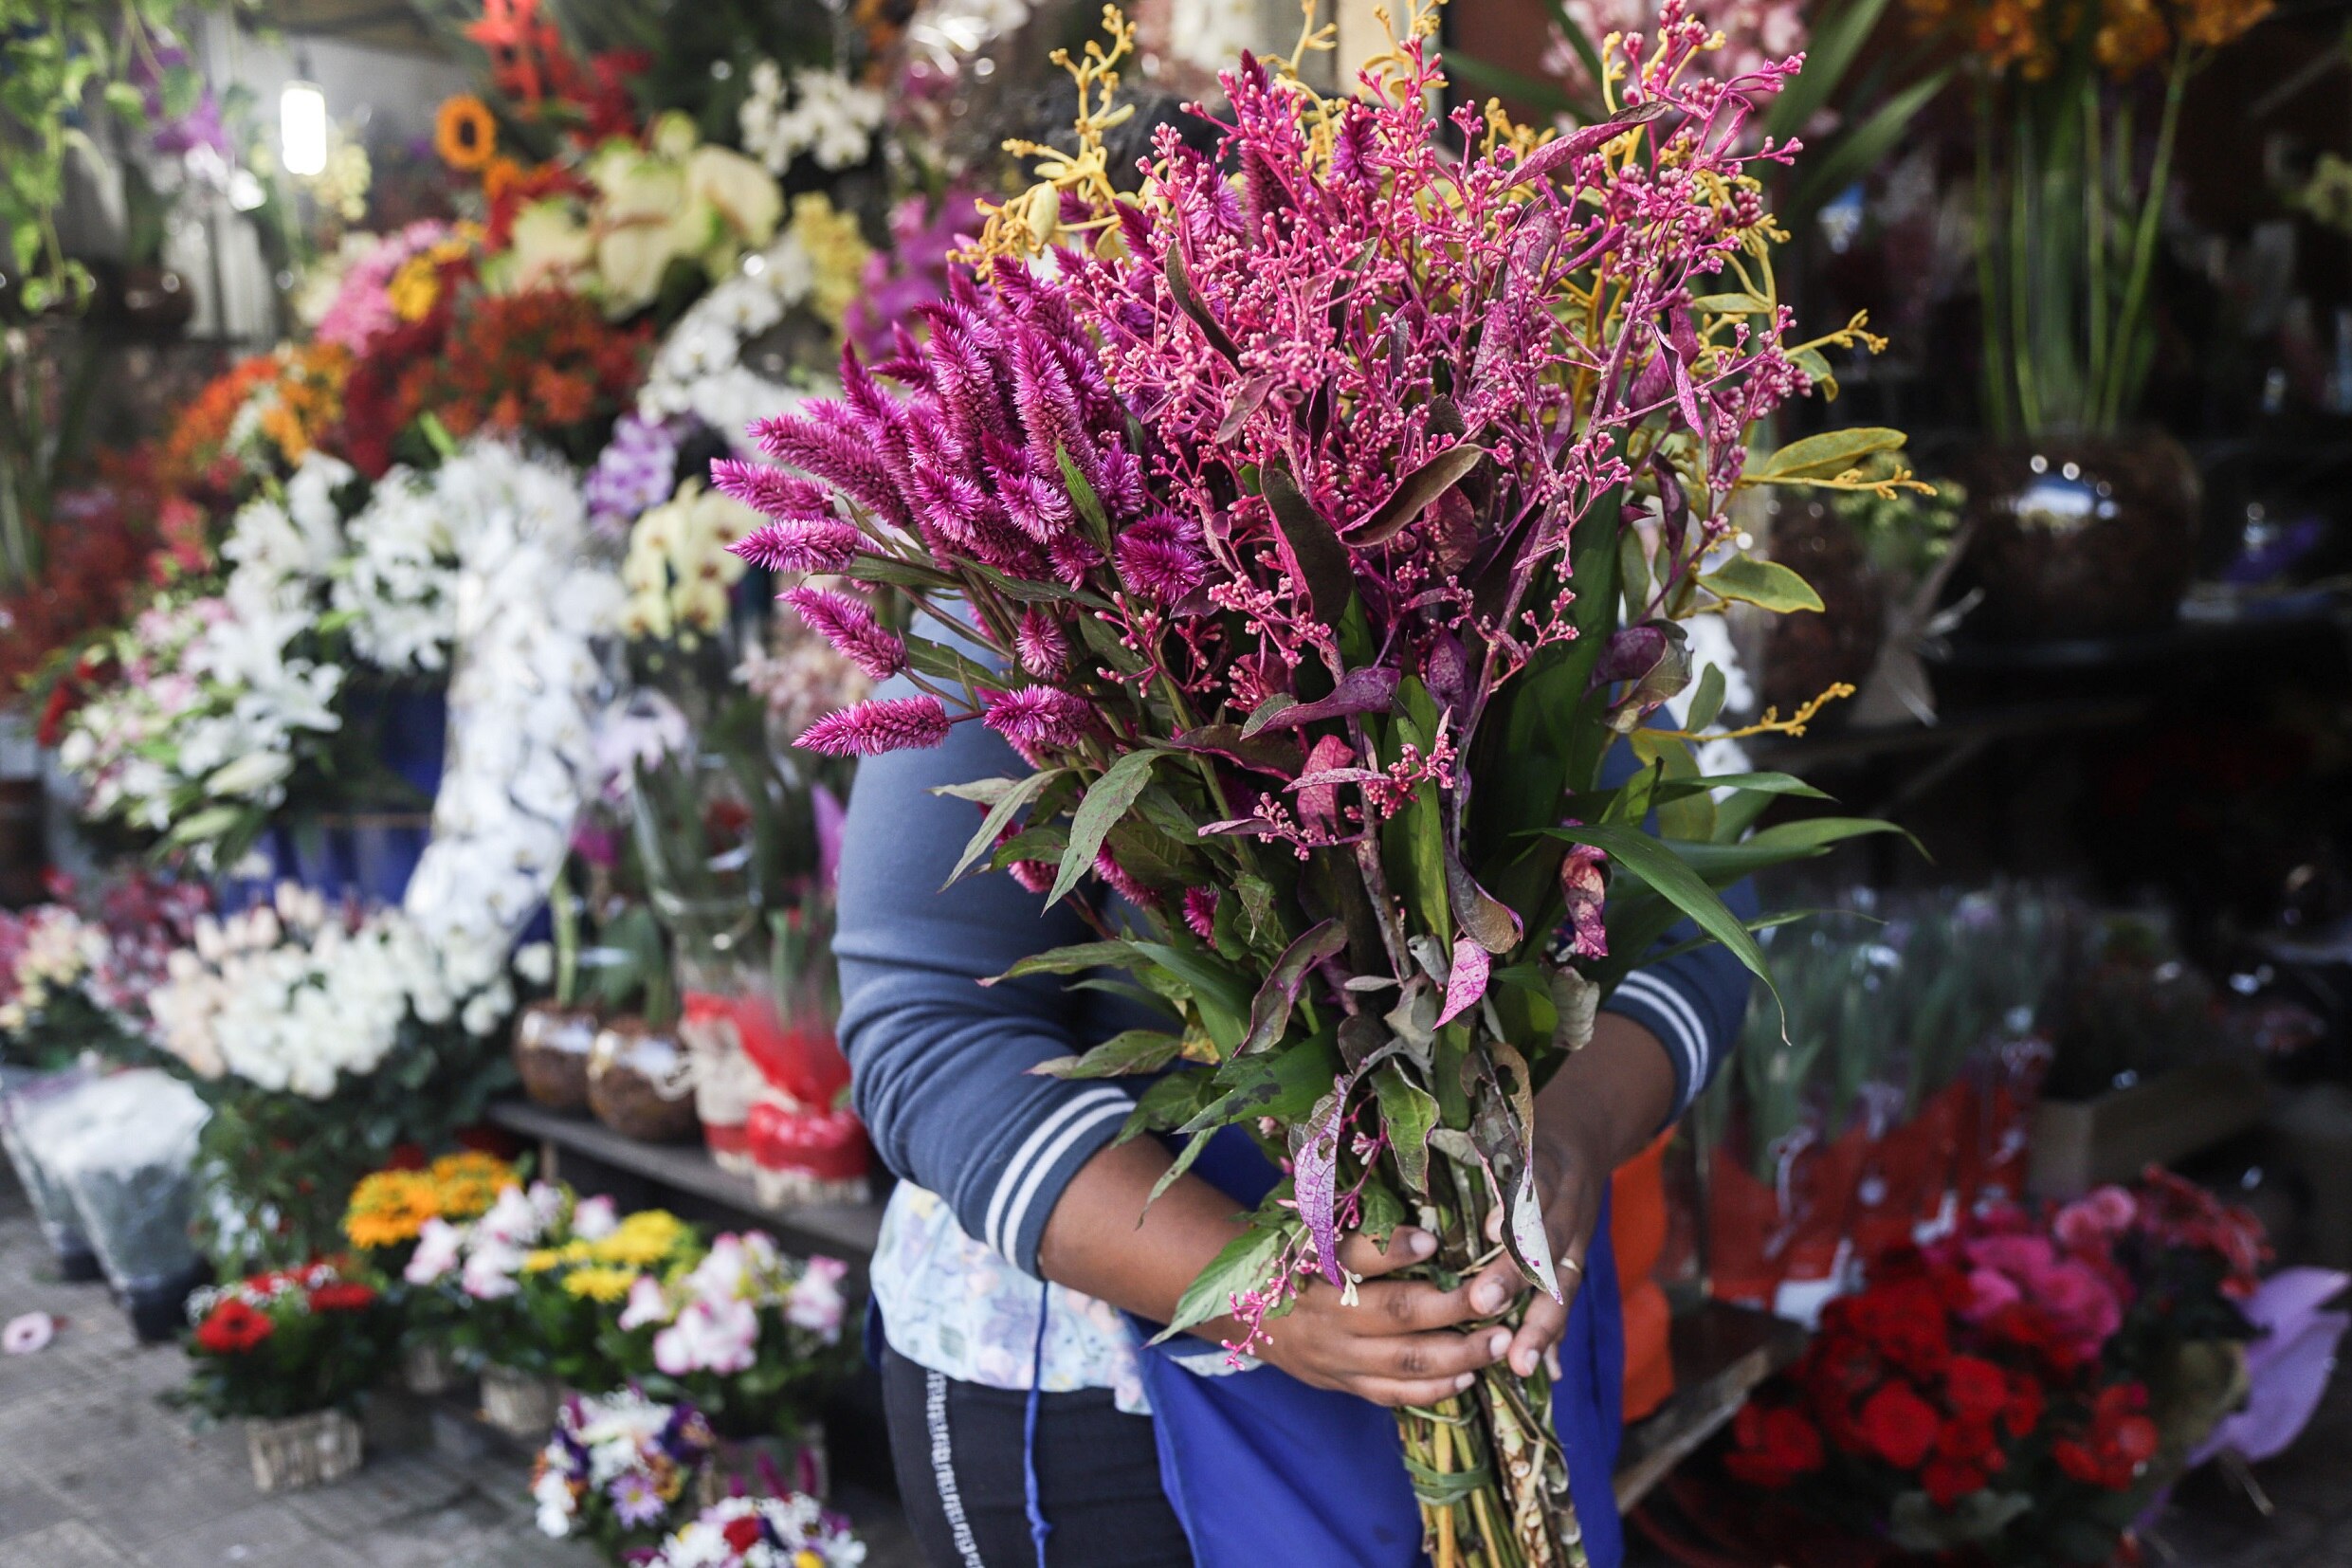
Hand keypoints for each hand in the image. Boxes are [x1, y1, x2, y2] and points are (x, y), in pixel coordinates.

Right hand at [1245, 1226, 1515, 1407]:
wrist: (1247, 1310)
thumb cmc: (1296, 1256)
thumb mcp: (1310, 1227)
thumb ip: (1355, 1221)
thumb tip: (1425, 1204)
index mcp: (1315, 1263)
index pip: (1352, 1255)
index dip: (1391, 1247)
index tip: (1431, 1239)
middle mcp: (1327, 1311)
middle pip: (1396, 1312)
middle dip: (1454, 1306)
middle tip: (1498, 1296)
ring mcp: (1336, 1354)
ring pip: (1405, 1361)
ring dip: (1460, 1353)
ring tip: (1501, 1341)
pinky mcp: (1343, 1382)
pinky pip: (1393, 1393)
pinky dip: (1434, 1388)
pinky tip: (1468, 1376)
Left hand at [1461, 1013, 1677, 1378]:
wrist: (1587, 1133)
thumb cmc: (1523, 1133)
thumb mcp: (1504, 1130)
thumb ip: (1473, 1151)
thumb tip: (1423, 1161)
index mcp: (1542, 1167)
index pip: (1529, 1191)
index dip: (1509, 1211)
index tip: (1486, 1234)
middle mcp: (1565, 1205)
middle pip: (1544, 1246)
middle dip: (1516, 1280)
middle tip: (1484, 1305)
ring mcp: (1577, 1236)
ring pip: (1562, 1284)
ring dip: (1543, 1325)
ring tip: (1523, 1364)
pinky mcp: (1576, 1260)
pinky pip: (1565, 1300)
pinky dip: (1555, 1334)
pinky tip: (1545, 1371)